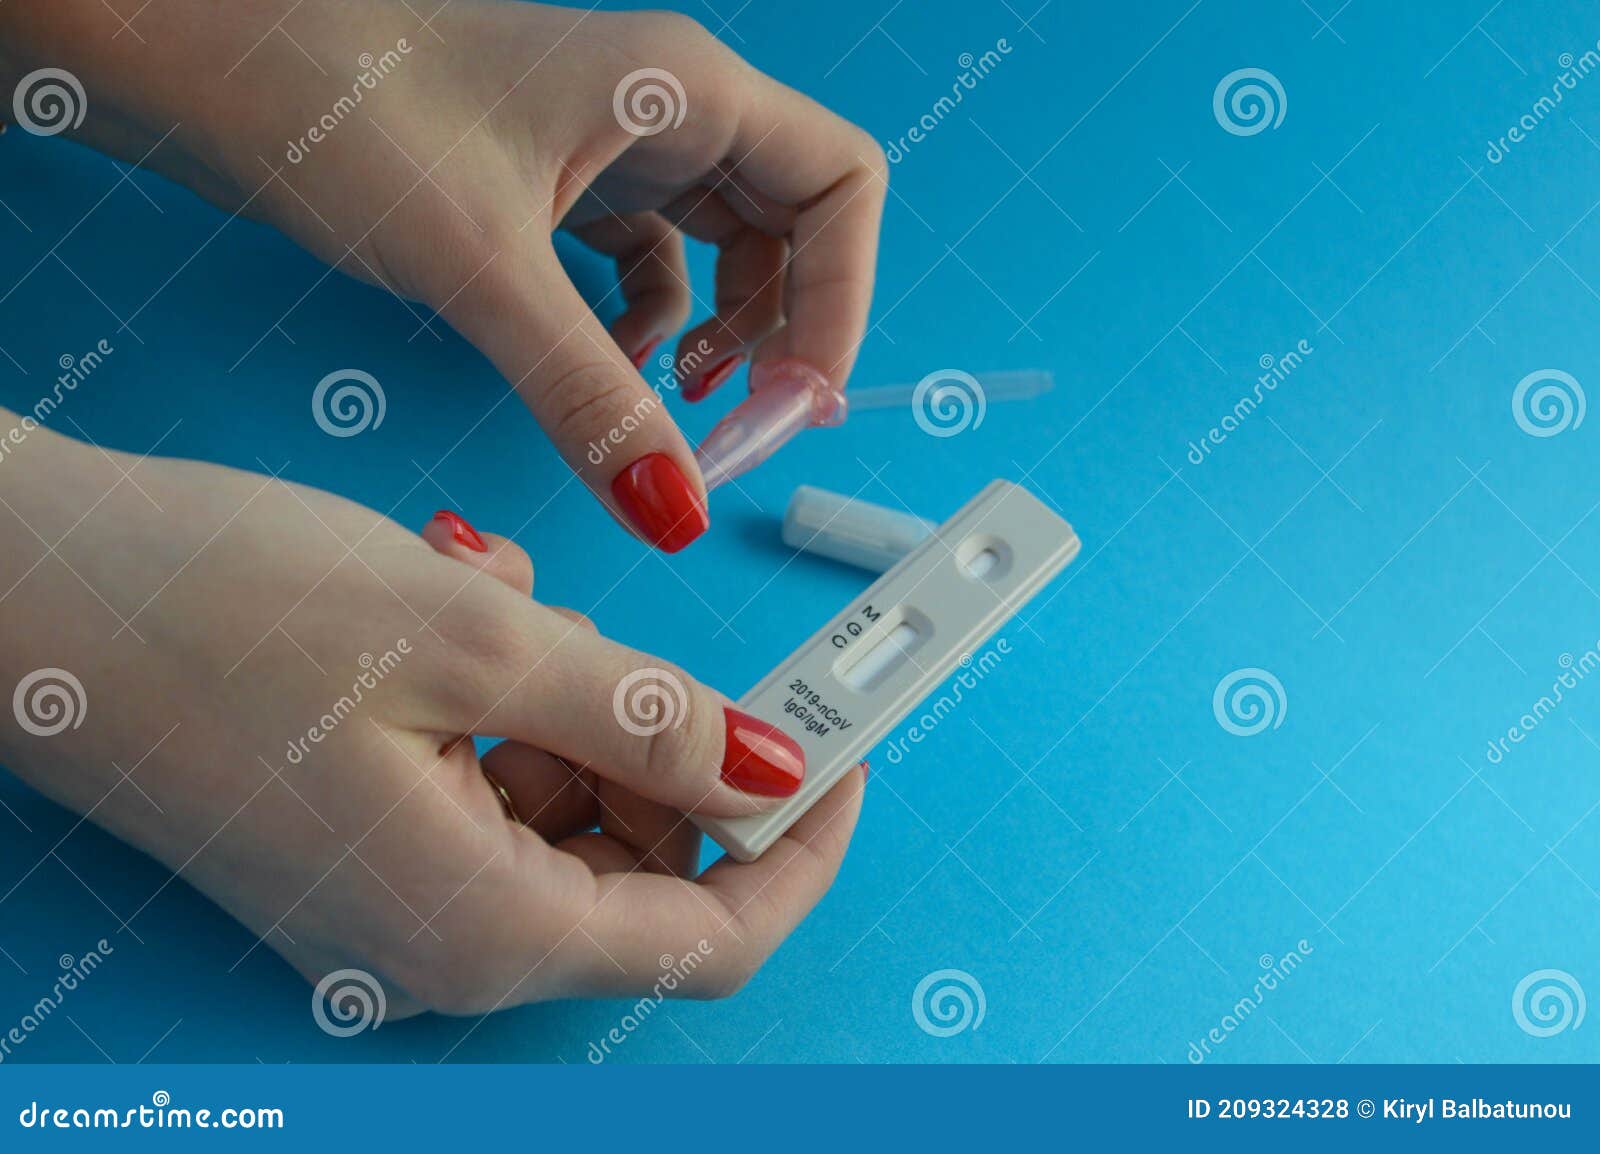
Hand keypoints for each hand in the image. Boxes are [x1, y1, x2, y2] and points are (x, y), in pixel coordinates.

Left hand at [0, 0, 888, 550]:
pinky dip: (648, 329)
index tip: (798, 399)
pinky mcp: (559, 181)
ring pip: (725, 251)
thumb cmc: (338, 103)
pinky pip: (648, 265)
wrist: (209, 59)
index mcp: (683, 88)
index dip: (843, 302)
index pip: (843, 188)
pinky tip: (609, 370)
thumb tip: (672, 509)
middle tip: (745, 431)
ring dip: (720, 337)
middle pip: (796, 227)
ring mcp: (612, 141)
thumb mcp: (484, 271)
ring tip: (677, 404)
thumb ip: (590, 397)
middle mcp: (664, 106)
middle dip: (787, 333)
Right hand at [0, 424, 864, 1012]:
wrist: (22, 590)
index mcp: (483, 926)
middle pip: (642, 875)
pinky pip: (496, 786)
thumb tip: (767, 766)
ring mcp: (398, 893)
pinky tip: (473, 618)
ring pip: (572, 817)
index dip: (799, 849)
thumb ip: (642, 716)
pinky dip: (518, 703)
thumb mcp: (477, 642)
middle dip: (686, 759)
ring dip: (589, 710)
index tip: (846, 753)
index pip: (710, 940)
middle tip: (692, 649)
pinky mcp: (365, 837)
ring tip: (528, 611)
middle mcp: (443, 939)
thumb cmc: (218, 613)